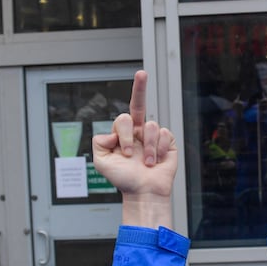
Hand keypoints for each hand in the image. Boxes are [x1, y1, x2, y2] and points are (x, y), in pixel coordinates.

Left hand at [92, 71, 176, 227]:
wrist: (143, 192)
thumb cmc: (123, 179)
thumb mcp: (102, 163)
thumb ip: (98, 144)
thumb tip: (111, 132)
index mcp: (123, 134)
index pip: (123, 119)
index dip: (124, 134)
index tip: (125, 152)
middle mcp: (138, 131)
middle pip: (139, 103)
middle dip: (140, 86)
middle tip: (142, 73)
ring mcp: (153, 136)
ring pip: (152, 126)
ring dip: (148, 148)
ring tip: (148, 163)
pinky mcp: (168, 142)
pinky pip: (164, 134)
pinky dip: (159, 150)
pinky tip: (157, 161)